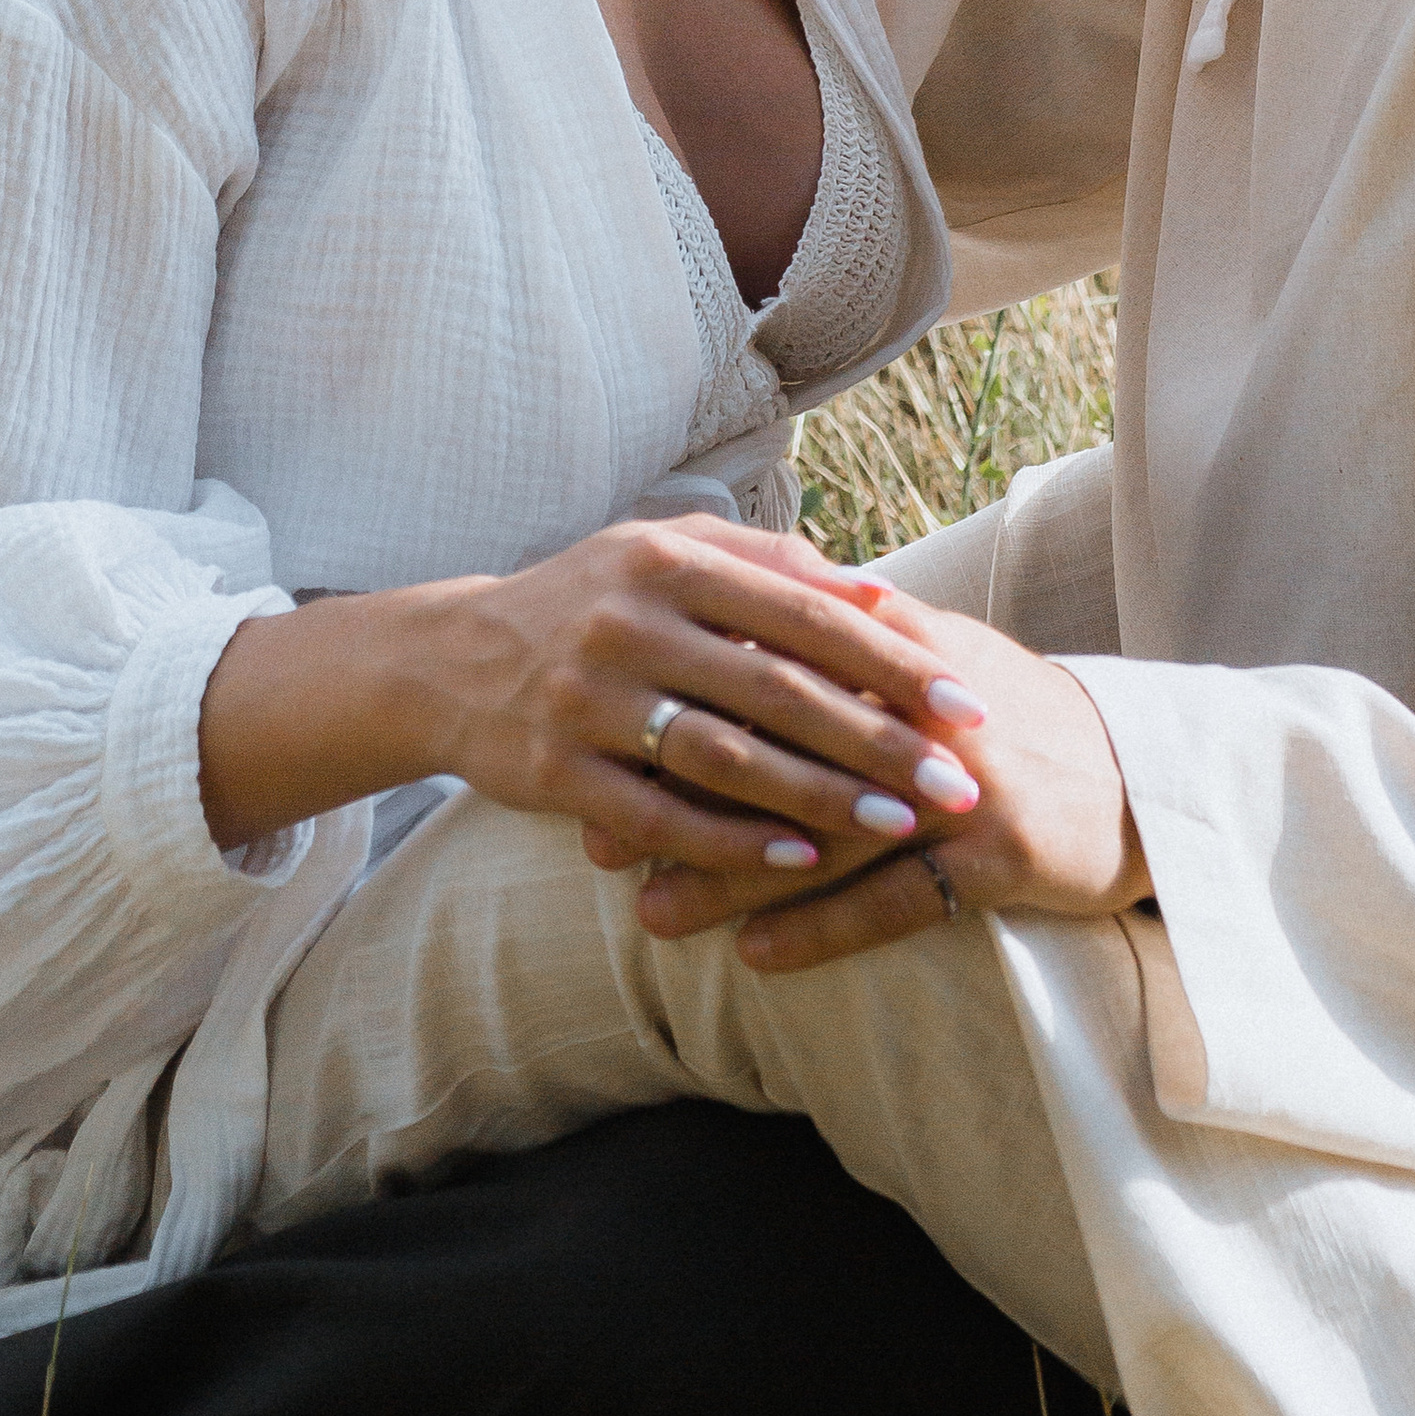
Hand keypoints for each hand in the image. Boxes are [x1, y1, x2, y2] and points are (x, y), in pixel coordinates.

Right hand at [198, 519, 987, 876]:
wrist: (449, 658)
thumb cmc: (591, 601)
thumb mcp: (668, 554)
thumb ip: (770, 566)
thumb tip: (885, 593)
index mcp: (668, 559)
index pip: (803, 611)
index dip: (891, 658)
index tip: (965, 701)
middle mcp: (628, 621)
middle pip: (776, 687)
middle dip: (877, 738)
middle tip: (957, 779)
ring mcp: (587, 699)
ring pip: (725, 756)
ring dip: (820, 796)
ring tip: (900, 826)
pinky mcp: (556, 769)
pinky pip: (660, 816)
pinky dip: (734, 842)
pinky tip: (800, 860)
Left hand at [634, 597, 1148, 973]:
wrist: (1147, 777)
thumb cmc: (1016, 718)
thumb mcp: (935, 659)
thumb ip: (841, 632)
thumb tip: (730, 616)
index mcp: (901, 646)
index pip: (772, 661)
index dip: (683, 701)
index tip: (605, 740)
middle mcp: (926, 709)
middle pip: (781, 748)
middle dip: (683, 798)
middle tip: (595, 839)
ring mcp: (965, 784)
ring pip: (824, 829)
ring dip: (731, 876)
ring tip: (649, 913)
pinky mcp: (1001, 856)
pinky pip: (896, 897)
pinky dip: (822, 928)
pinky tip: (756, 957)